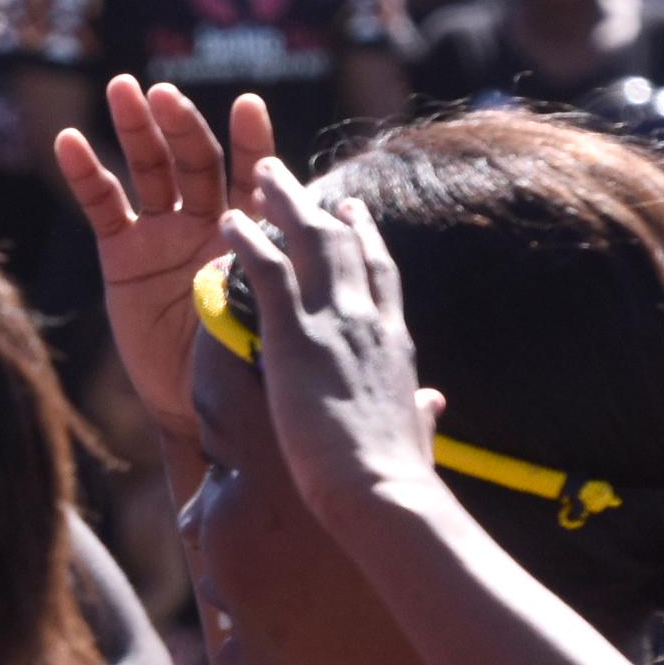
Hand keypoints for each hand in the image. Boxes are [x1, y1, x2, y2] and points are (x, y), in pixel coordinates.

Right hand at [56, 80, 274, 440]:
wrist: (206, 403)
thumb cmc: (252, 356)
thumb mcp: (268, 308)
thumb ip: (271, 266)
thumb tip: (286, 236)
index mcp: (251, 228)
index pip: (252, 173)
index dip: (251, 140)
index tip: (248, 104)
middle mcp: (208, 221)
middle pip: (194, 160)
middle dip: (181, 125)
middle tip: (164, 94)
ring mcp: (162, 234)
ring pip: (149, 170)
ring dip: (137, 129)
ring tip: (123, 88)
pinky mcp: (122, 255)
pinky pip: (103, 207)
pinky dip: (86, 173)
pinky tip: (71, 140)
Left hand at [221, 162, 443, 530]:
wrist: (379, 489)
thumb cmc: (395, 476)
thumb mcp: (416, 432)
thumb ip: (422, 411)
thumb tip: (434, 404)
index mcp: (396, 345)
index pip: (382, 278)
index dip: (367, 240)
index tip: (354, 212)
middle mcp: (369, 322)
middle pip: (347, 246)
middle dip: (320, 207)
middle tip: (296, 179)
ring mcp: (335, 323)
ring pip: (310, 244)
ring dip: (283, 205)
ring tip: (259, 175)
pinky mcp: (297, 336)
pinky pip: (269, 273)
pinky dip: (249, 242)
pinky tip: (229, 221)